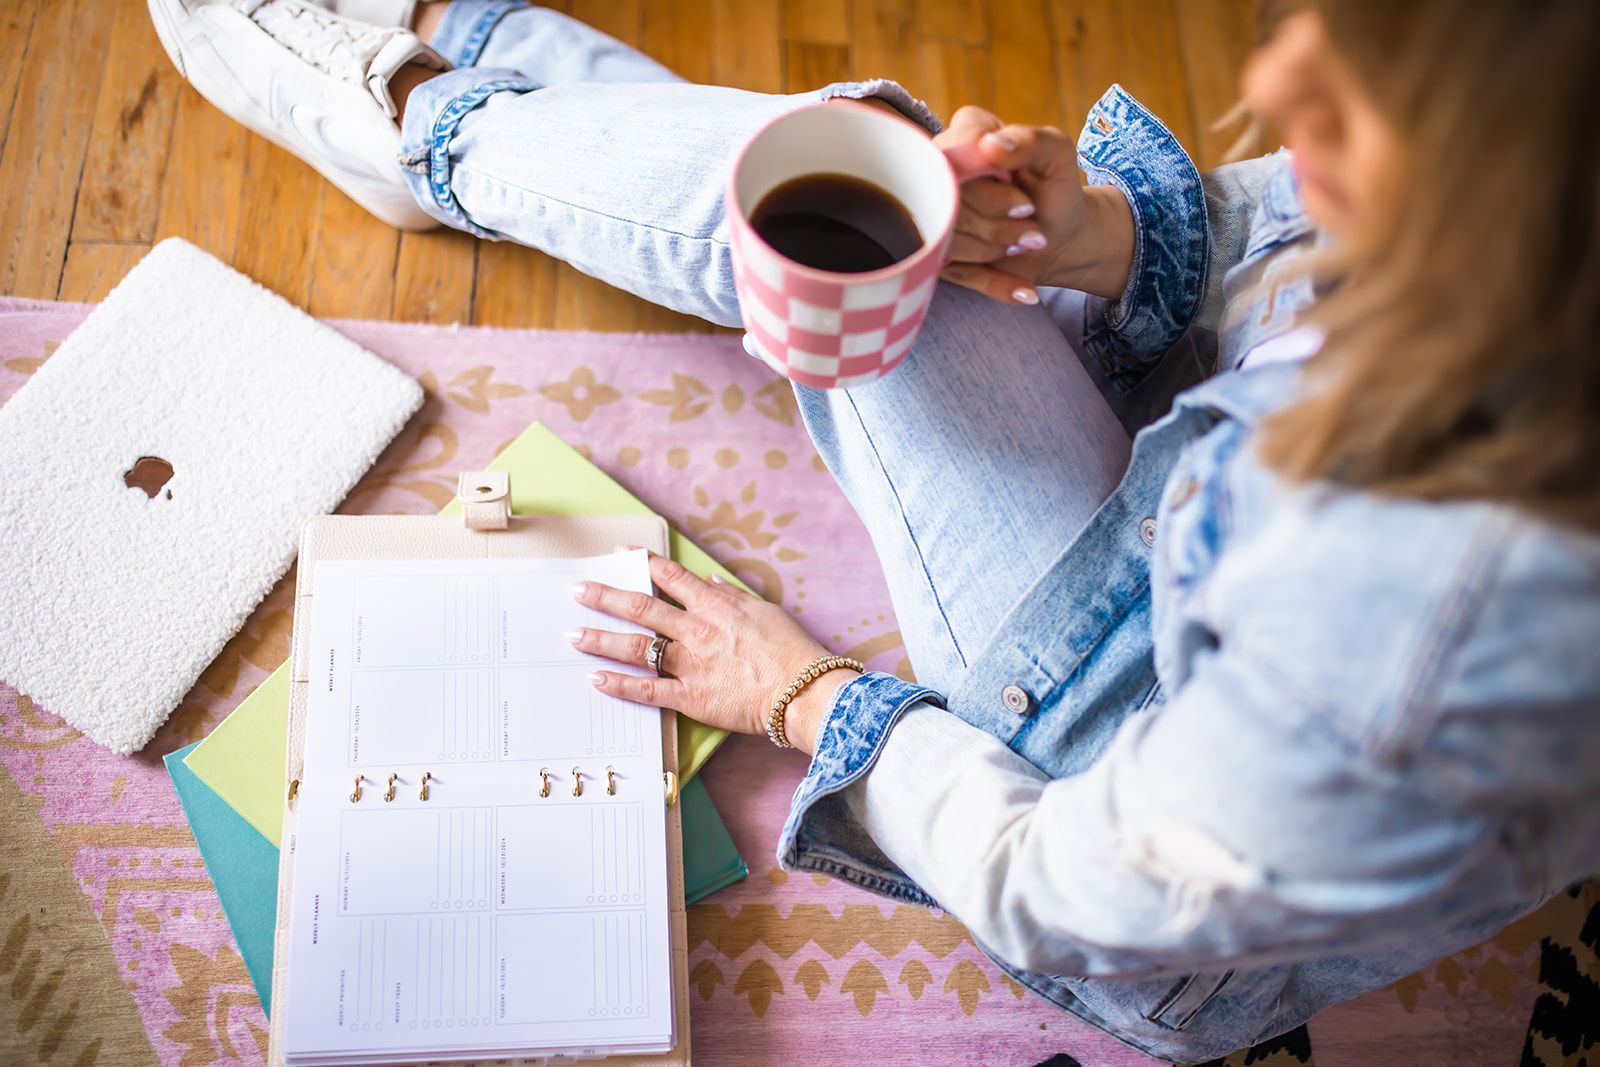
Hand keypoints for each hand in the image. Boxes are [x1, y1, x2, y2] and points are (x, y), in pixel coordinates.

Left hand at [569, 551, 845, 750]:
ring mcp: (690, 664)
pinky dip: (619, 684)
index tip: (621, 551)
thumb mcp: (764, 610)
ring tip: (573, 634)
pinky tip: (595, 679)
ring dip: (601, 639)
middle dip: (604, 596)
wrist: (802, 690)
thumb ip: (731, 595)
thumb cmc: (790, 650)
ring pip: (636, 647)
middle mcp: (696, 631)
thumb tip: (708, 581)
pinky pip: (647, 690)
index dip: (643, 562)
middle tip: (577, 590)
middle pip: (641, 608)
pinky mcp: (690, 697)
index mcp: (714, 606)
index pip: (670, 577)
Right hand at [934, 105, 1134, 304]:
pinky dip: (998, 283)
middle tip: (1031, 223)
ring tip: (1025, 240)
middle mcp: (939, 170)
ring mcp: (934, 214)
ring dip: (999, 247)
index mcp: (964, 134)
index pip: (953, 161)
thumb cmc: (1056, 188)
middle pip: (949, 203)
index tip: (1026, 203)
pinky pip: (958, 273)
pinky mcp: (938, 253)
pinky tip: (1025, 289)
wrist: (1060, 236)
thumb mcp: (1059, 156)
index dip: (991, 191)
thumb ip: (1033, 140)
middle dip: (998, 223)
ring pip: (949, 240)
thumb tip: (991, 145)